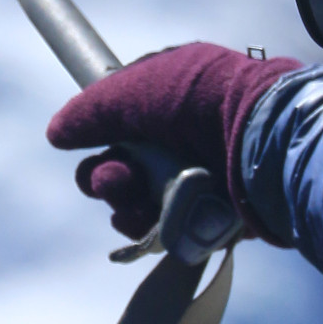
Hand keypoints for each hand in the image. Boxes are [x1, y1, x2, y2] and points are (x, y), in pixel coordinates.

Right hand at [46, 43, 297, 241]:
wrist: (265, 139)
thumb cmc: (200, 100)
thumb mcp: (133, 90)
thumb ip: (89, 112)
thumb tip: (57, 133)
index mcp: (168, 97)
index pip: (116, 122)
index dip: (96, 137)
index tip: (84, 145)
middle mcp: (181, 138)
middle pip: (120, 170)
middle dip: (106, 179)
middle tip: (118, 181)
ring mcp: (198, 179)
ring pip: (139, 206)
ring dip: (127, 208)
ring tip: (140, 205)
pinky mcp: (212, 216)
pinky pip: (165, 233)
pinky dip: (153, 231)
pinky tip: (155, 225)